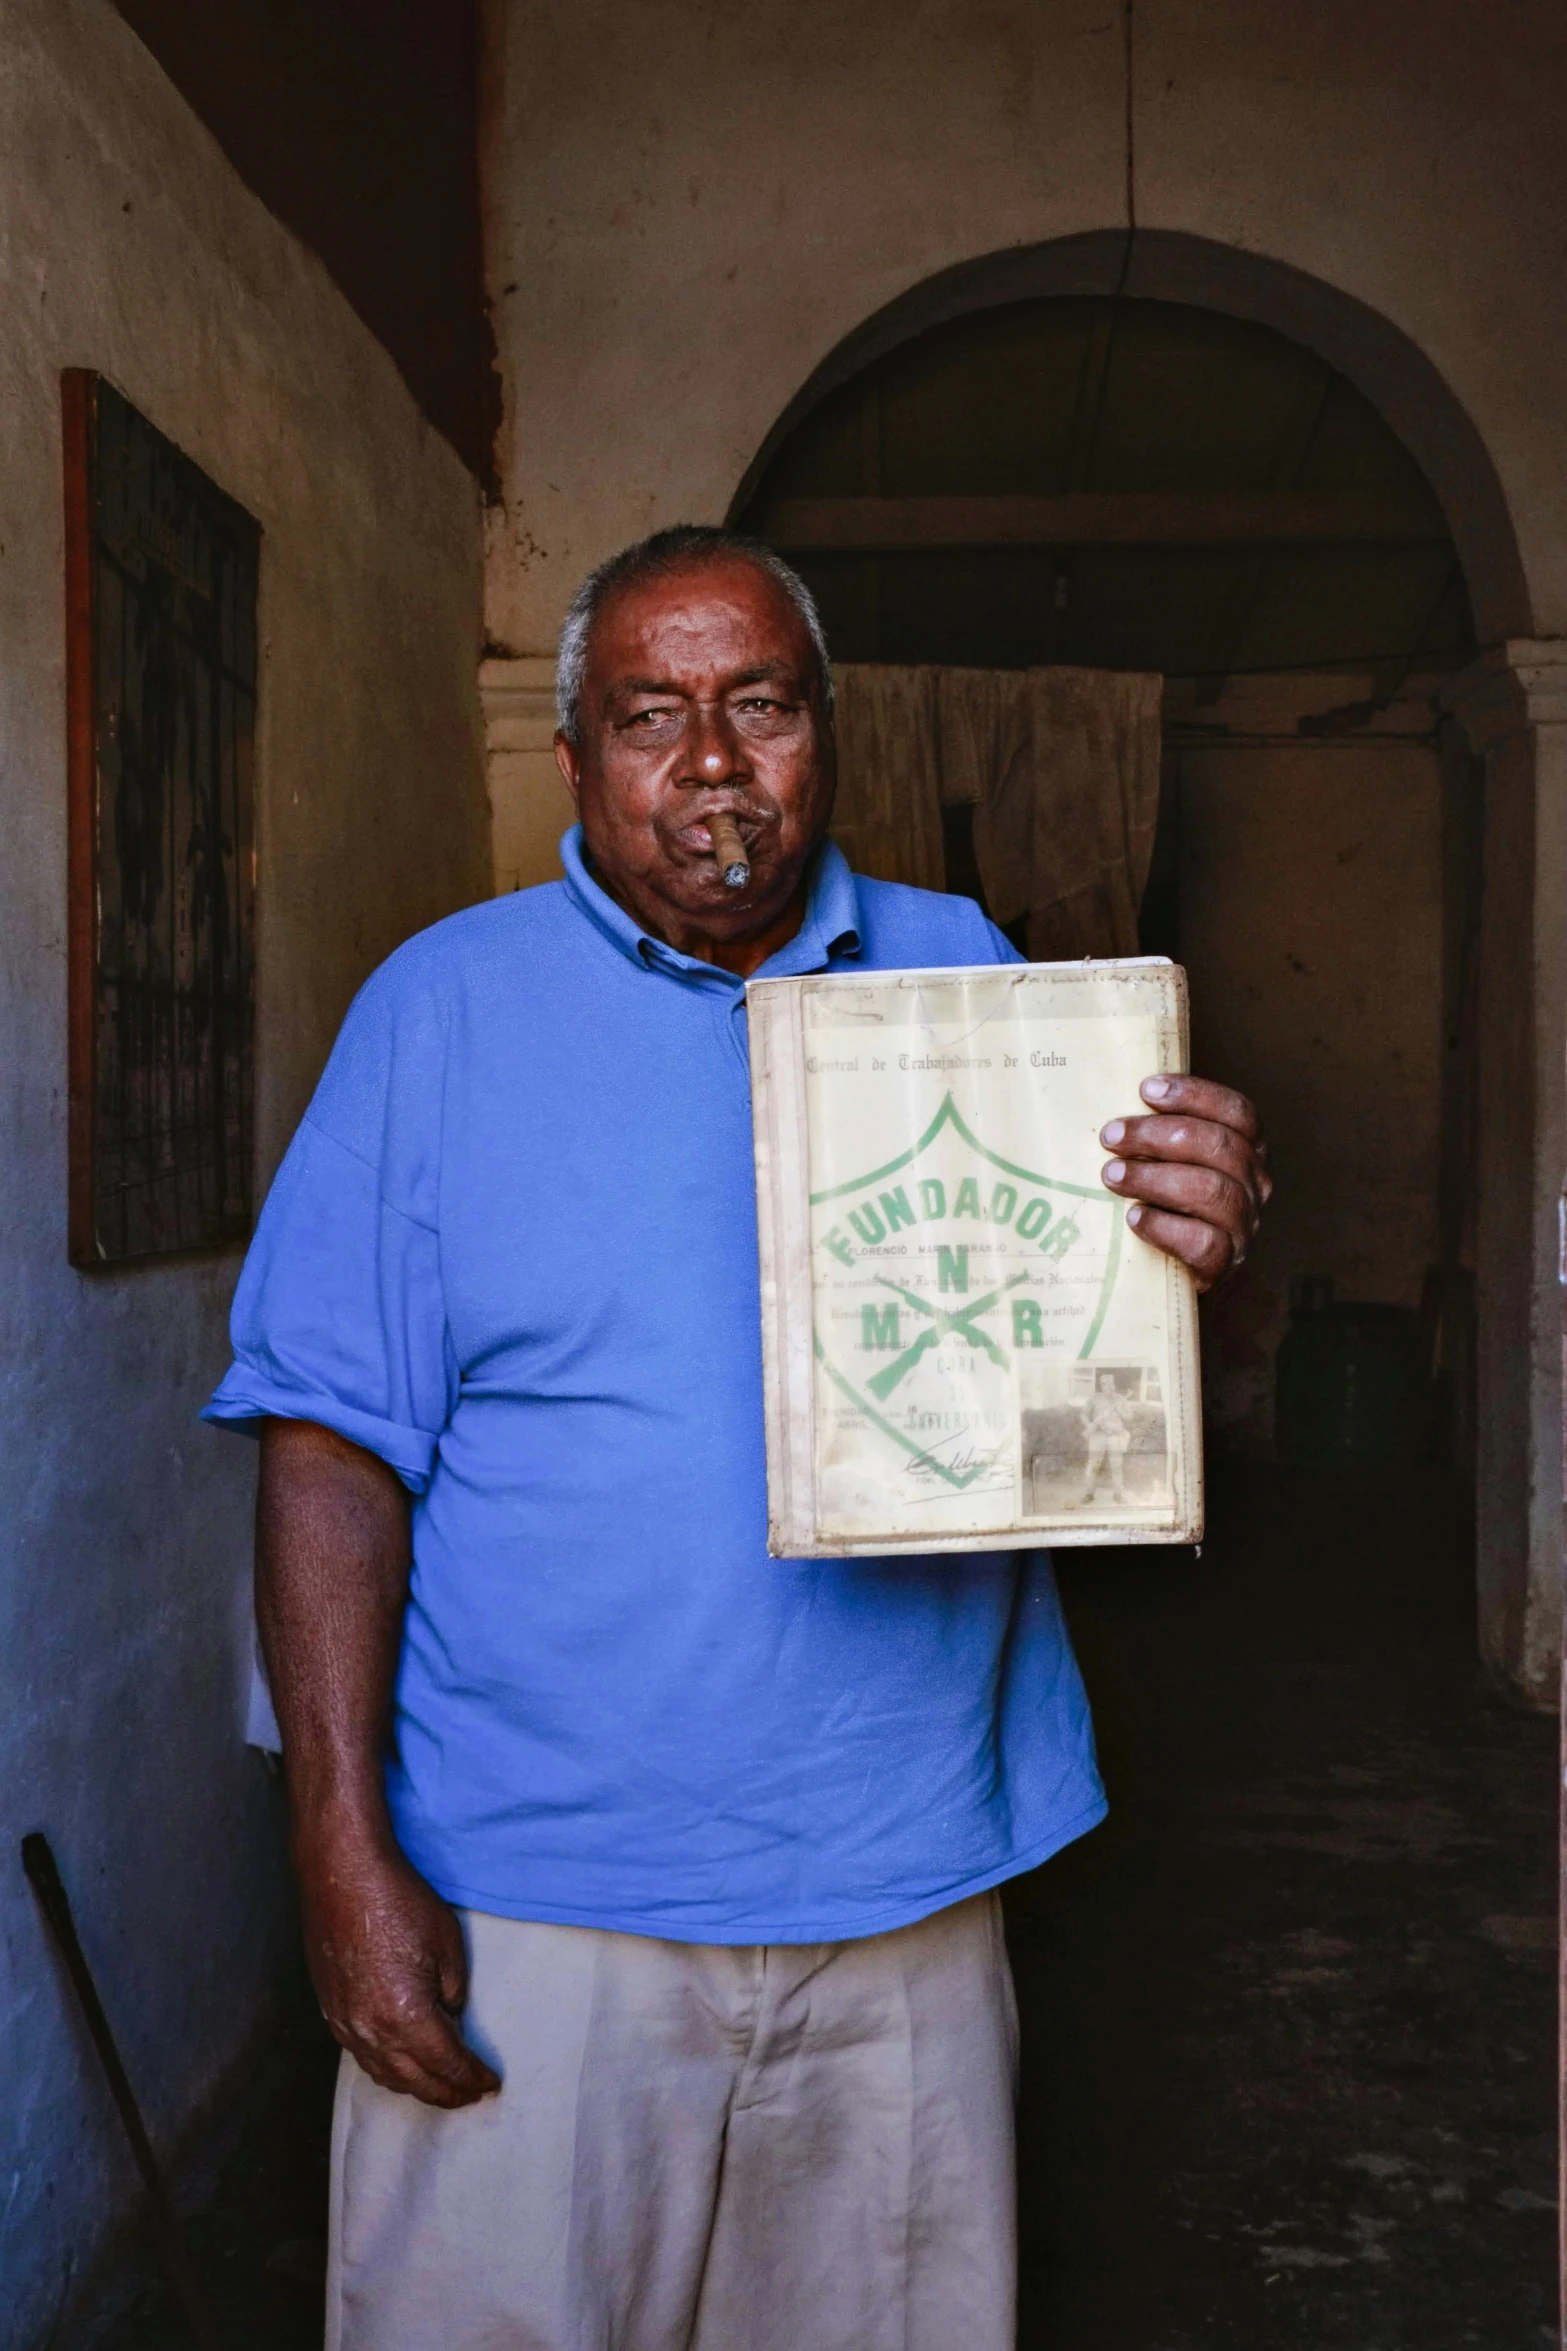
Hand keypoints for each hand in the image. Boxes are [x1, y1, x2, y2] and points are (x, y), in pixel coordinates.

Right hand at [294, 1807, 500, 2108]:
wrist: (343, 1875)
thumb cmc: (398, 1902)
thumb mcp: (447, 1945)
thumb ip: (453, 1993)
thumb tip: (450, 2017)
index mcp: (406, 2016)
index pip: (447, 2064)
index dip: (472, 2078)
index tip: (491, 2084)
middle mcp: (372, 2031)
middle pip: (416, 2081)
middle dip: (448, 2093)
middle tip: (472, 2096)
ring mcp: (346, 2025)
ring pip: (386, 2075)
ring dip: (417, 2086)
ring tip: (442, 2088)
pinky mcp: (331, 2012)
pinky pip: (362, 2057)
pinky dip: (387, 2070)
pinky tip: (400, 2066)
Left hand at [1099, 1074, 1270, 1291]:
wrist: (1180, 1275)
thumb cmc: (1170, 1204)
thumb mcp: (1174, 1161)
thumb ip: (1162, 1132)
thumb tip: (1110, 1096)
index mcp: (1249, 1150)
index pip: (1238, 1112)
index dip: (1195, 1095)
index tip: (1146, 1090)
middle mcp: (1256, 1185)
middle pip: (1220, 1147)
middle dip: (1159, 1135)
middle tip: (1111, 1136)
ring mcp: (1244, 1226)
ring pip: (1213, 1191)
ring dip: (1155, 1178)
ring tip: (1112, 1175)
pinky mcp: (1224, 1265)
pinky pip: (1203, 1242)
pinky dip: (1163, 1226)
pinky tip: (1133, 1218)